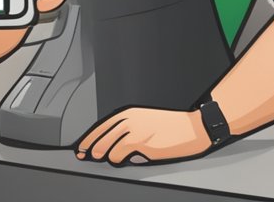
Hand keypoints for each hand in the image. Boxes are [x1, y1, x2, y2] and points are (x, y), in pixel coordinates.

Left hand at [75, 107, 211, 165]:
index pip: (100, 126)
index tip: (81, 148)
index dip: (88, 139)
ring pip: (107, 149)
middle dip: (91, 149)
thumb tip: (110, 145)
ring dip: (108, 157)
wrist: (192, 128)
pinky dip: (120, 160)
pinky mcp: (140, 143)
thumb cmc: (172, 126)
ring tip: (115, 158)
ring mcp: (133, 131)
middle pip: (99, 138)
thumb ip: (128, 130)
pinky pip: (119, 156)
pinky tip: (128, 159)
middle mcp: (128, 120)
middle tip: (86, 157)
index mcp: (129, 113)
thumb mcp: (145, 121)